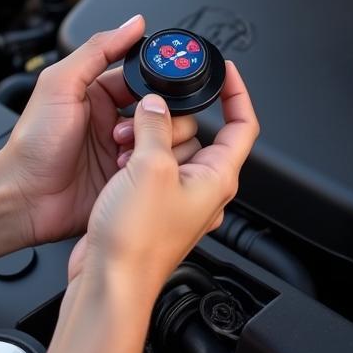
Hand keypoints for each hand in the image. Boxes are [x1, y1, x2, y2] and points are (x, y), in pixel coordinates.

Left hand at [0, 14, 200, 245]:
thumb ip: (97, 50)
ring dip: (153, 144)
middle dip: (157, 119)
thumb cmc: (34, 143)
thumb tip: (132, 24)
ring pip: (168, 140)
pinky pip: (161, 169)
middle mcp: (117, 121)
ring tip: (124, 153)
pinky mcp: (131, 179)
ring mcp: (126, 151)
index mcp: (101, 93)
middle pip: (164, 110)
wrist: (27, 197)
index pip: (145, 79)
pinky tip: (132, 171)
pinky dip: (154, 168)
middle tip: (129, 129)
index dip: (156, 84)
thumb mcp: (60, 84)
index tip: (161, 91)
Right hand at [67, 63, 258, 299]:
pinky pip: (148, 168)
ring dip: (146, 139)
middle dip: (169, 120)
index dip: (237, 93)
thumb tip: (155, 106)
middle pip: (197, 133)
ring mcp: (177, 198)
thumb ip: (156, 128)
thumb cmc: (138, 241)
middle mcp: (202, 189)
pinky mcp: (152, 206)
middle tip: (148, 117)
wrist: (109, 280)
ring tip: (126, 146)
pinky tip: (117, 163)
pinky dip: (134, 158)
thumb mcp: (150, 168)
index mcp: (218, 178)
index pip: (243, 125)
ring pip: (168, 149)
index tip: (225, 72)